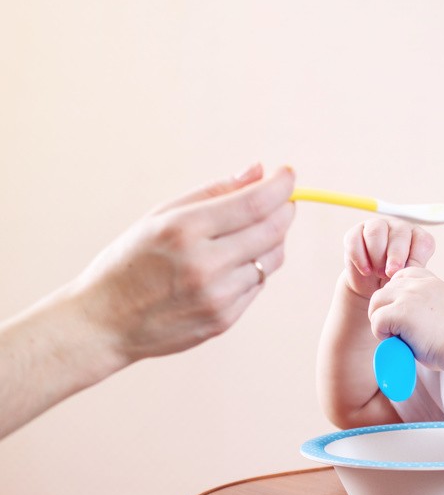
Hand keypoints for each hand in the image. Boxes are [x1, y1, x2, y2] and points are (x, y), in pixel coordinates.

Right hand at [71, 163, 295, 362]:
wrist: (104, 323)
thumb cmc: (131, 261)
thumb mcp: (160, 216)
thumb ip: (213, 192)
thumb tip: (258, 171)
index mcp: (183, 230)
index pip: (254, 203)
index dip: (280, 185)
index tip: (288, 174)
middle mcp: (204, 264)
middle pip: (273, 230)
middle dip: (285, 210)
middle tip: (282, 201)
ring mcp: (217, 295)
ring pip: (272, 258)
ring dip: (272, 239)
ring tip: (251, 232)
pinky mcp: (224, 319)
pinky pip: (258, 283)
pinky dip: (255, 267)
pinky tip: (232, 263)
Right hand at [341, 218, 434, 299]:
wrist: (371, 286)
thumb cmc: (394, 280)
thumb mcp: (406, 277)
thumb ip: (411, 269)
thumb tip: (410, 269)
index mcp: (416, 237)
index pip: (423, 240)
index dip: (416, 257)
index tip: (409, 271)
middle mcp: (398, 227)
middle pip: (399, 232)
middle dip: (396, 255)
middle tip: (391, 273)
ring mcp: (376, 226)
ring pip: (376, 231)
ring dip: (377, 255)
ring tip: (379, 273)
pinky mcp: (355, 233)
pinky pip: (355, 240)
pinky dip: (360, 258)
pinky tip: (366, 271)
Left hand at [367, 267, 443, 367]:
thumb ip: (427, 306)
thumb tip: (412, 318)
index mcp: (432, 283)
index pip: (403, 275)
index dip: (396, 294)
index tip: (402, 312)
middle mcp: (419, 285)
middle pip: (385, 289)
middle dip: (385, 309)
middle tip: (395, 330)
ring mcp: (409, 296)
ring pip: (376, 302)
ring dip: (380, 320)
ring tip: (394, 336)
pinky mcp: (400, 311)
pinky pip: (377, 320)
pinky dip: (381, 333)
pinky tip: (397, 341)